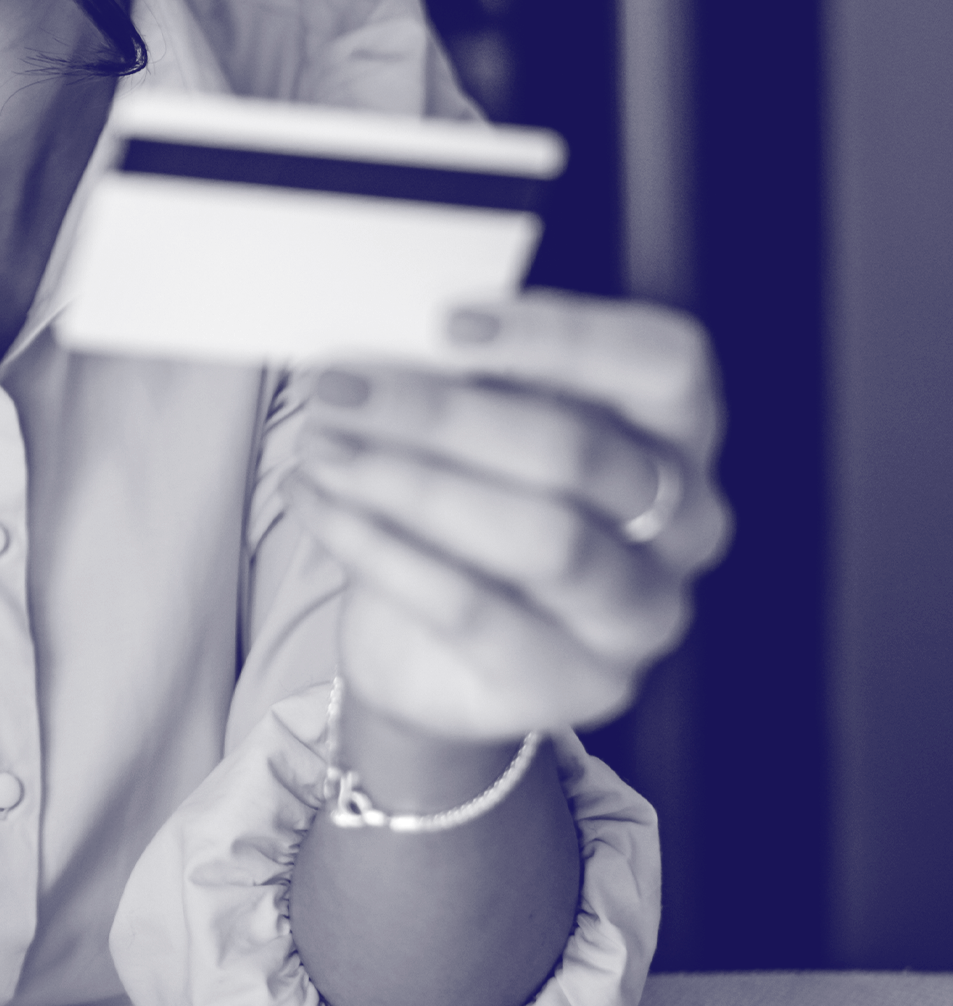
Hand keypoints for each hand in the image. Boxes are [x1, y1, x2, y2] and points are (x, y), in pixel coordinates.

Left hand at [291, 290, 731, 742]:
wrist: (433, 655)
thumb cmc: (472, 508)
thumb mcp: (480, 429)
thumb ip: (468, 381)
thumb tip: (390, 337)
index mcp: (678, 434)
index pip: (664, 365)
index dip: (564, 336)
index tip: (447, 322)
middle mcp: (685, 525)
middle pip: (579, 452)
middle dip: (443, 413)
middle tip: (339, 387)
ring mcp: (641, 614)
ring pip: (540, 537)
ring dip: (410, 481)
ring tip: (323, 448)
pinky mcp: (576, 683)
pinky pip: (475, 610)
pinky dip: (381, 548)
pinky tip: (321, 504)